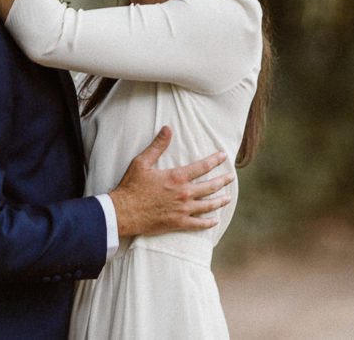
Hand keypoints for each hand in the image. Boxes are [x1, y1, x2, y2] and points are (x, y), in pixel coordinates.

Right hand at [108, 126, 234, 236]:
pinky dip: (208, 222)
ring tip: (228, 198)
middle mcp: (184, 193)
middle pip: (210, 186)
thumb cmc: (131, 186)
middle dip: (222, 180)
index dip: (215, 160)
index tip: (224, 156)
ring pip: (208, 205)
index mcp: (177, 177)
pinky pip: (198, 224)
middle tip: (231, 177)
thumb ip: (157, 146)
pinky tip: (215, 220)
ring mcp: (183, 210)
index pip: (202, 166)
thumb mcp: (142, 162)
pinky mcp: (178, 223)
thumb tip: (167, 129)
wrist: (123, 212)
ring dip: (220, 201)